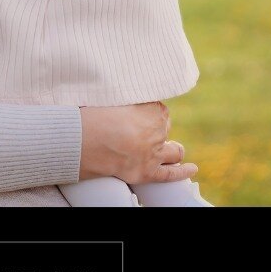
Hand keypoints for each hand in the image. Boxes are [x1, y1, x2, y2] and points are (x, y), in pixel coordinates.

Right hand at [77, 101, 198, 183]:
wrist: (78, 140)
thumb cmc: (89, 114)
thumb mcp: (109, 97)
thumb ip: (125, 98)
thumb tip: (125, 99)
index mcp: (151, 108)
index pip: (159, 108)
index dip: (147, 111)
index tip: (137, 112)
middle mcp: (157, 130)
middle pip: (165, 128)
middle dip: (154, 128)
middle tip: (136, 128)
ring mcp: (153, 153)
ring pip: (174, 151)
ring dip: (172, 148)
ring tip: (167, 147)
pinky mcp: (146, 173)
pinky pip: (170, 174)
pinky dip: (183, 172)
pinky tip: (192, 169)